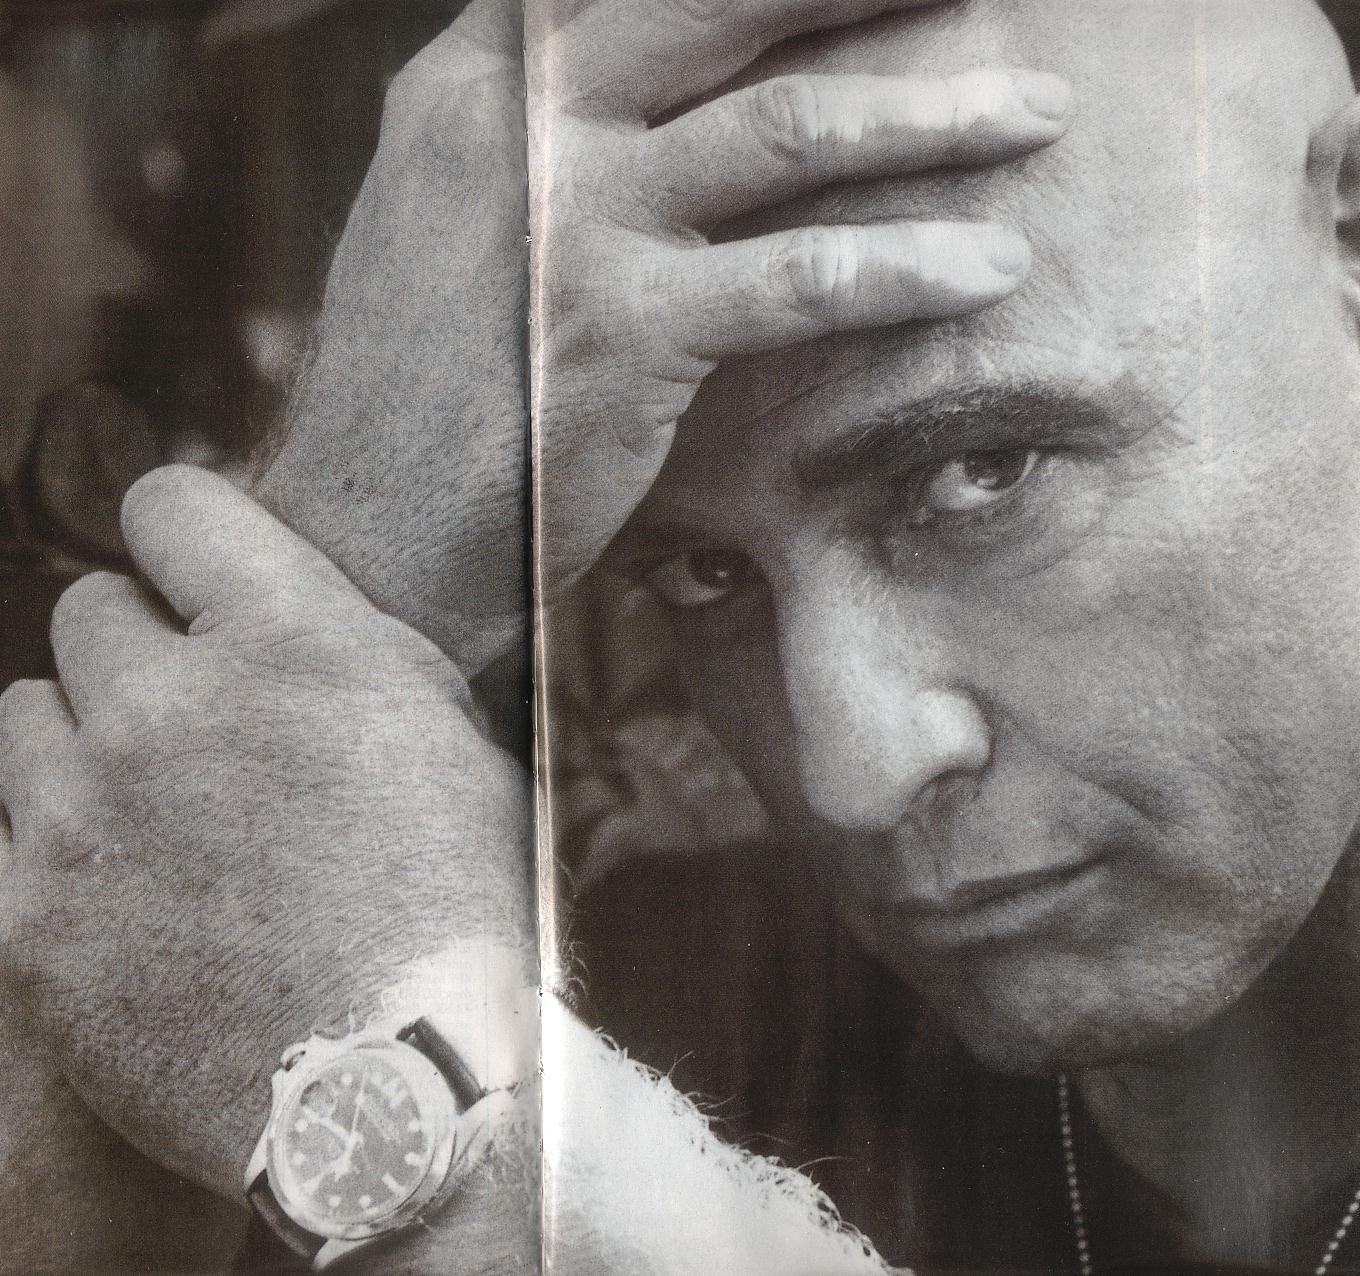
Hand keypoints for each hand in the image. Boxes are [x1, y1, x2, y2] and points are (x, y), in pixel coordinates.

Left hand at [0, 465, 534, 1196]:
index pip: (171, 505)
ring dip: (86, 743)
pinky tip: (126, 888)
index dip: (185, 535)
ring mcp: (82, 817)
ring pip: (25, 715)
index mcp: (288, 643)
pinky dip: (57, 845)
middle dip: (144, 650)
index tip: (195, 575)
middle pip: (89, 609)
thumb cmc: (456, 906)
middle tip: (198, 720)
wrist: (405, 1092)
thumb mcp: (448, 740)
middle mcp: (167, 706)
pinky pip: (3, 834)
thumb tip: (286, 603)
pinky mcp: (31, 924)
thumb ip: (351, 651)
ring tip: (154, 811)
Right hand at [258, 0, 1070, 674]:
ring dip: (934, 116)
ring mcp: (568, 221)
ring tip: (1037, 115)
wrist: (363, 533)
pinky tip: (989, 269)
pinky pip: (798, 279)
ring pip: (786, 128)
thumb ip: (552, 137)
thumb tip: (671, 88)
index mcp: (480, 80)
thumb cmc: (433, 389)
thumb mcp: (460, 221)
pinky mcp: (621, 332)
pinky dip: (906, 270)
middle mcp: (521, 122)